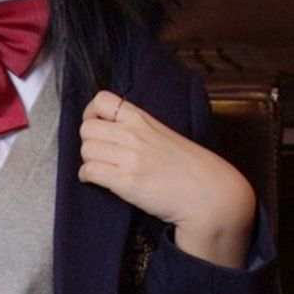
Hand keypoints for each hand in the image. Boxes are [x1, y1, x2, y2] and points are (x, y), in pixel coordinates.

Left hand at [78, 89, 254, 241]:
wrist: (208, 194)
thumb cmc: (190, 168)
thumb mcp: (164, 136)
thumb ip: (140, 130)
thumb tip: (114, 132)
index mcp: (142, 119)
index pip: (102, 100)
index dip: (91, 113)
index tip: (96, 125)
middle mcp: (133, 135)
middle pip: (87, 129)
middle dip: (88, 142)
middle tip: (99, 153)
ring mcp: (129, 158)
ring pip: (86, 150)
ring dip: (88, 160)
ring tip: (100, 168)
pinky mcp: (126, 182)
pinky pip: (90, 171)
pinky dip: (87, 177)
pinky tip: (96, 180)